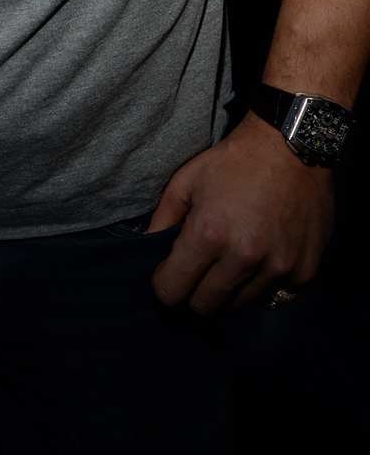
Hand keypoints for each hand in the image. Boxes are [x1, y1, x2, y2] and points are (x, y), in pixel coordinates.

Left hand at [147, 112, 333, 314]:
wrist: (293, 147)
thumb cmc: (233, 162)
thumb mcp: (186, 181)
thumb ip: (163, 219)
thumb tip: (149, 251)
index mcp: (208, 235)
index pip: (172, 291)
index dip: (164, 286)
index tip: (168, 275)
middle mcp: (243, 259)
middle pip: (206, 307)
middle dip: (194, 295)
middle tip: (197, 276)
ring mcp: (278, 269)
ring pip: (240, 306)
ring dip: (230, 292)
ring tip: (230, 266)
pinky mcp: (304, 272)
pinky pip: (276, 298)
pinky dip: (264, 287)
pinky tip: (261, 263)